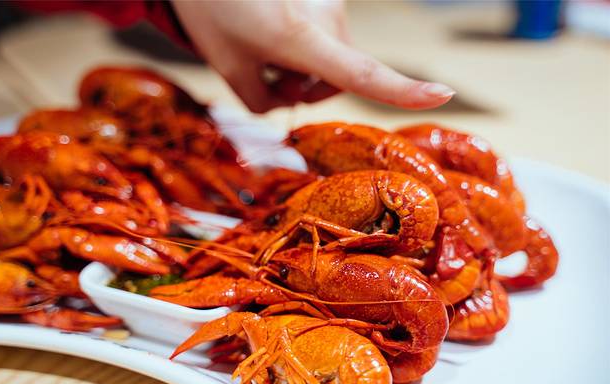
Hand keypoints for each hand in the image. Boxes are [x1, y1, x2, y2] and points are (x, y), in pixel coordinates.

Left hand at [173, 0, 454, 112]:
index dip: (400, 91)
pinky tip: (270, 33)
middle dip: (304, 88)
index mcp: (299, 37)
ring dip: (302, 68)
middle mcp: (326, 18)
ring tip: (262, 48)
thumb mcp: (228, 67)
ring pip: (331, 61)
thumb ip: (262, 102)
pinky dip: (301, 48)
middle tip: (263, 75)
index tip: (442, 95)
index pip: (358, 73)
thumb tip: (290, 103)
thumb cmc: (212, 10)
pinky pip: (324, 40)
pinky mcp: (326, 0)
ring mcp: (329, 5)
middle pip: (335, 80)